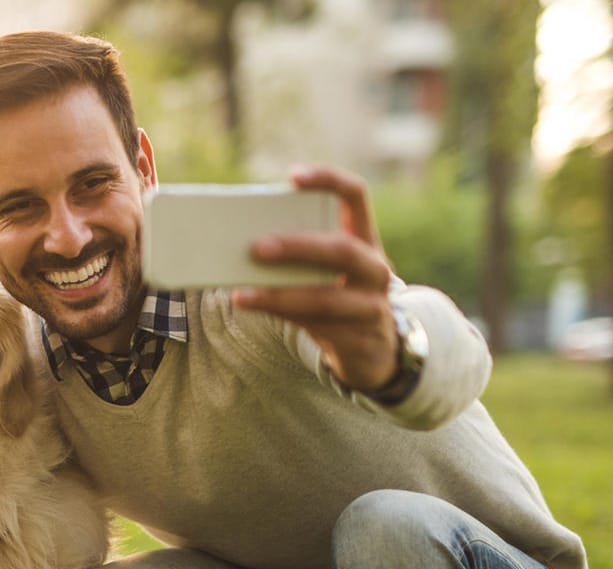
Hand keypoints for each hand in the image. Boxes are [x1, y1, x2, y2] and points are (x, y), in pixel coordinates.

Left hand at [232, 165, 400, 392]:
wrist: (369, 347)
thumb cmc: (334, 294)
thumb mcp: (324, 270)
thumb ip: (296, 254)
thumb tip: (237, 244)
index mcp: (364, 237)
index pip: (355, 195)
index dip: (328, 180)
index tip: (293, 176)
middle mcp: (375, 267)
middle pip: (341, 250)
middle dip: (297, 247)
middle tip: (257, 247)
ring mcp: (372, 305)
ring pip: (326, 298)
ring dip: (280, 295)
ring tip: (242, 293)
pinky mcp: (358, 337)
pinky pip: (316, 325)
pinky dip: (281, 315)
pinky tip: (253, 307)